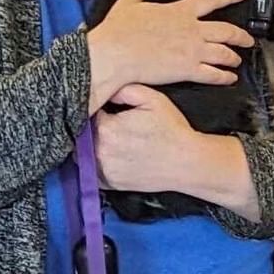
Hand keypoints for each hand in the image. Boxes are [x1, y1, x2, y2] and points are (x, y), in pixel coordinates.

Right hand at [87, 0, 252, 109]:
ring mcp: (192, 51)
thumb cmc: (119, 30)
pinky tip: (230, 78)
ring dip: (233, 57)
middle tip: (249, 40)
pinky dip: (224, 76)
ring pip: (224, 53)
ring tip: (238, 61)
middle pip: (226, 31)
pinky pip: (213, 74)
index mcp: (180, 11)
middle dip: (241, 36)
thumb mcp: (128, 2)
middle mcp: (192, 30)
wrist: (115, 54)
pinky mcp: (188, 70)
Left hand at [93, 84, 207, 195]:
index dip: (101, 111)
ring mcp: (104, 169)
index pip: (90, 114)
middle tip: (118, 128)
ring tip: (119, 142)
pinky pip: (94, 172)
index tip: (112, 113)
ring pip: (87, 153)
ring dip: (95, 147)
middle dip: (98, 129)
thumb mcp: (153, 99)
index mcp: (106, 128)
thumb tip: (106, 91)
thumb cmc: (173, 131)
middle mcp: (100, 151)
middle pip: (86, 134)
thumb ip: (125, 90)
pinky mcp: (110, 184)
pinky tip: (117, 157)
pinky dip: (100, 165)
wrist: (187, 162)